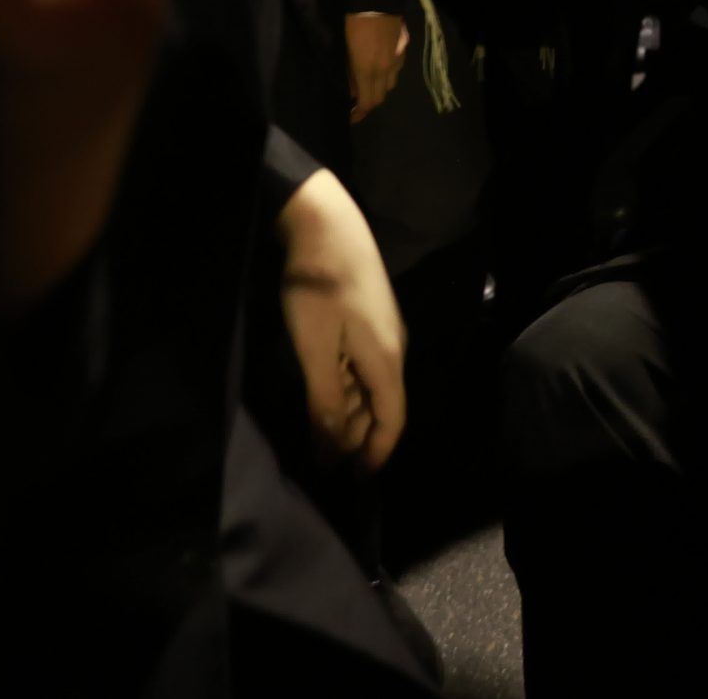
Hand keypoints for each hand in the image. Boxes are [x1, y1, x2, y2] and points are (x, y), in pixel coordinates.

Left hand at [278, 171, 405, 470]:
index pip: (391, 423)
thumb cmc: (319, 291)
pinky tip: (322, 388)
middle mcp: (393, 351)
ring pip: (370, 387)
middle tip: (325, 460)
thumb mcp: (314, 351)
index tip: (354, 481)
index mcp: (386, 363)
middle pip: (383, 407)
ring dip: (348, 412)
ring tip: (317, 431)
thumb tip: (331, 451)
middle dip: (358, 437)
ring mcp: (383, 333)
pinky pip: (363, 366)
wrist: (327, 225)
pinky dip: (345, 387)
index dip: (375, 455)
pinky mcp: (370, 319)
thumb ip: (324, 403)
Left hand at [344, 11, 407, 123]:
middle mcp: (386, 69)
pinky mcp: (403, 47)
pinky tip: (380, 64)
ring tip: (367, 82)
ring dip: (379, 87)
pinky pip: (397, 68)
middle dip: (369, 102)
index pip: (367, 102)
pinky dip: (387, 73)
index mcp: (368, 71)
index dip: (359, 114)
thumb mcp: (344, 48)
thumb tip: (350, 86)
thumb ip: (348, 70)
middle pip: (381, 97)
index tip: (350, 117)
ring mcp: (397, 58)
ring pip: (391, 83)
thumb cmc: (353, 22)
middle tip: (356, 100)